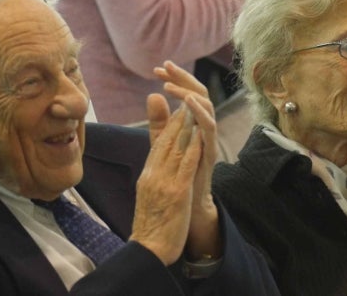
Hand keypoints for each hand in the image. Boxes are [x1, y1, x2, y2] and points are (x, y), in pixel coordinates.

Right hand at [129, 101, 201, 264]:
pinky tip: (199, 135)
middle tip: (187, 97)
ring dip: (185, 126)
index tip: (179, 108)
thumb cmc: (151, 223)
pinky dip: (192, 148)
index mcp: (148, 174)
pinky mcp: (177, 193)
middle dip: (177, 118)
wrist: (148, 248)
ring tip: (194, 108)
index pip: (159, 143)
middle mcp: (154, 174)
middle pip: (166, 141)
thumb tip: (156, 154)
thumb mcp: (149, 193)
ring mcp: (164, 182)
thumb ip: (155, 172)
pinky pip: (185, 166)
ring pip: (176, 148)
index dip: (169, 124)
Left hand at [151, 61, 220, 259]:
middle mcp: (203, 127)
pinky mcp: (210, 152)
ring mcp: (208, 139)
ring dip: (190, 93)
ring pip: (207, 108)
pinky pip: (210, 129)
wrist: (187, 206)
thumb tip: (152, 95)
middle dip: (183, 78)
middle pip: (198, 94)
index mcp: (192, 123)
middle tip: (166, 67)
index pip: (186, 93)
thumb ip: (159, 121)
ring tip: (172, 85)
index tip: (157, 69)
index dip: (174, 79)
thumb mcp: (164, 143)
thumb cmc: (178, 173)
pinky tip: (188, 102)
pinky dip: (201, 113)